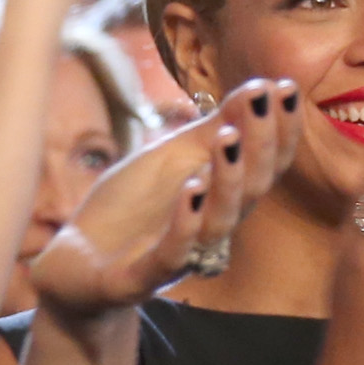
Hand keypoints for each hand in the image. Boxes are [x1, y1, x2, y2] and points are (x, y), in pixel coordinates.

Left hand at [25, 78, 294, 317]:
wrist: (76, 264)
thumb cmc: (130, 208)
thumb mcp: (170, 159)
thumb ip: (212, 130)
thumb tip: (260, 88)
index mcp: (222, 199)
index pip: (264, 165)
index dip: (280, 129)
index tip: (287, 87)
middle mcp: (211, 227)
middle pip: (252, 190)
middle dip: (260, 144)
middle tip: (263, 100)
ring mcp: (180, 255)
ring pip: (218, 222)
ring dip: (227, 180)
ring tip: (228, 137)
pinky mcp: (141, 277)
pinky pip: (171, 254)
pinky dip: (184, 223)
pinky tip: (190, 190)